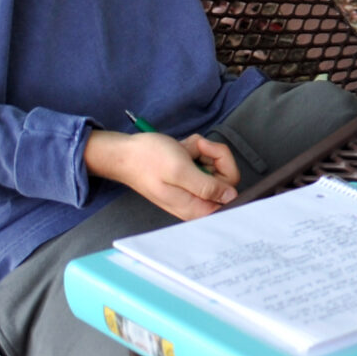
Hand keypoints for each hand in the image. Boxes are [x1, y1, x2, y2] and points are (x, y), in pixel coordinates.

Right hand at [84, 130, 240, 219]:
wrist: (125, 153)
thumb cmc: (147, 160)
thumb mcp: (179, 171)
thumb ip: (206, 186)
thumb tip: (231, 197)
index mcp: (195, 207)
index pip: (230, 197)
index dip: (227, 173)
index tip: (211, 160)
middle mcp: (198, 199)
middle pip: (227, 177)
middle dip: (214, 156)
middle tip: (196, 148)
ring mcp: (195, 186)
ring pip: (217, 165)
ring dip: (203, 150)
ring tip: (183, 150)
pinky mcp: (192, 174)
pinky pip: (206, 159)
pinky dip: (196, 149)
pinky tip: (181, 149)